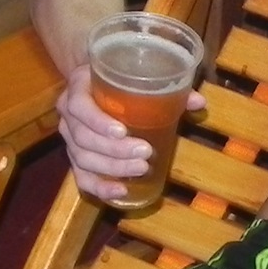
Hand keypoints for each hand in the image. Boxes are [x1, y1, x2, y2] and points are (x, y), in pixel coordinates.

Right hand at [57, 64, 202, 205]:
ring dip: (112, 168)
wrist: (96, 84)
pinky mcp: (75, 159)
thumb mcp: (136, 76)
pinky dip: (100, 187)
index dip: (98, 122)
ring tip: (141, 169)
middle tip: (145, 153)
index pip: (79, 107)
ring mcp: (69, 140)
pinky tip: (120, 191)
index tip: (122, 131)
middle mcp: (68, 116)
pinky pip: (82, 177)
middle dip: (115, 150)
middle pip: (83, 138)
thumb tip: (199, 102)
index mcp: (78, 89)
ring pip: (83, 159)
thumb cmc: (118, 80)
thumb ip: (167, 87)